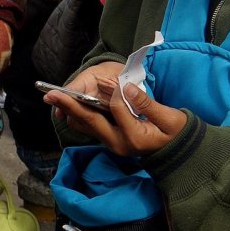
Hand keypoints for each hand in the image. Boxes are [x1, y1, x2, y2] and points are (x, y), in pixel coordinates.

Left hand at [47, 80, 187, 156]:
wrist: (178, 153)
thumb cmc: (177, 134)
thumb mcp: (169, 118)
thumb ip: (146, 103)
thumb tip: (126, 88)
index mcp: (134, 138)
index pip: (116, 109)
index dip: (113, 90)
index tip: (108, 78)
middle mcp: (118, 144)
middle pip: (90, 121)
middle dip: (70, 105)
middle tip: (51, 93)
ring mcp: (112, 144)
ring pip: (87, 125)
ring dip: (70, 110)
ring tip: (53, 96)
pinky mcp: (110, 140)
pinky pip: (91, 127)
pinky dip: (79, 114)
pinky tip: (68, 104)